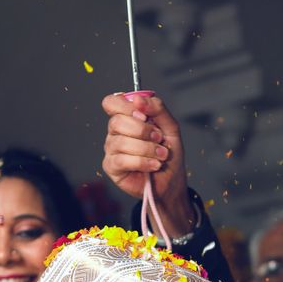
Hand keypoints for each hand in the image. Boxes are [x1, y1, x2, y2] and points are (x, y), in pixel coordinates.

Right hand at [101, 93, 194, 236]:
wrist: (171, 182)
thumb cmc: (168, 154)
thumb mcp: (170, 127)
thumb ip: (157, 109)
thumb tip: (138, 99)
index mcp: (127, 118)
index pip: (112, 102)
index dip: (126, 106)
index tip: (144, 115)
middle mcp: (115, 132)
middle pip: (117, 122)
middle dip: (143, 131)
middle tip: (159, 139)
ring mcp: (111, 149)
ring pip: (121, 142)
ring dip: (147, 149)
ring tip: (160, 155)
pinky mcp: (111, 167)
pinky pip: (122, 160)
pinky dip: (142, 162)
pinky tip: (153, 166)